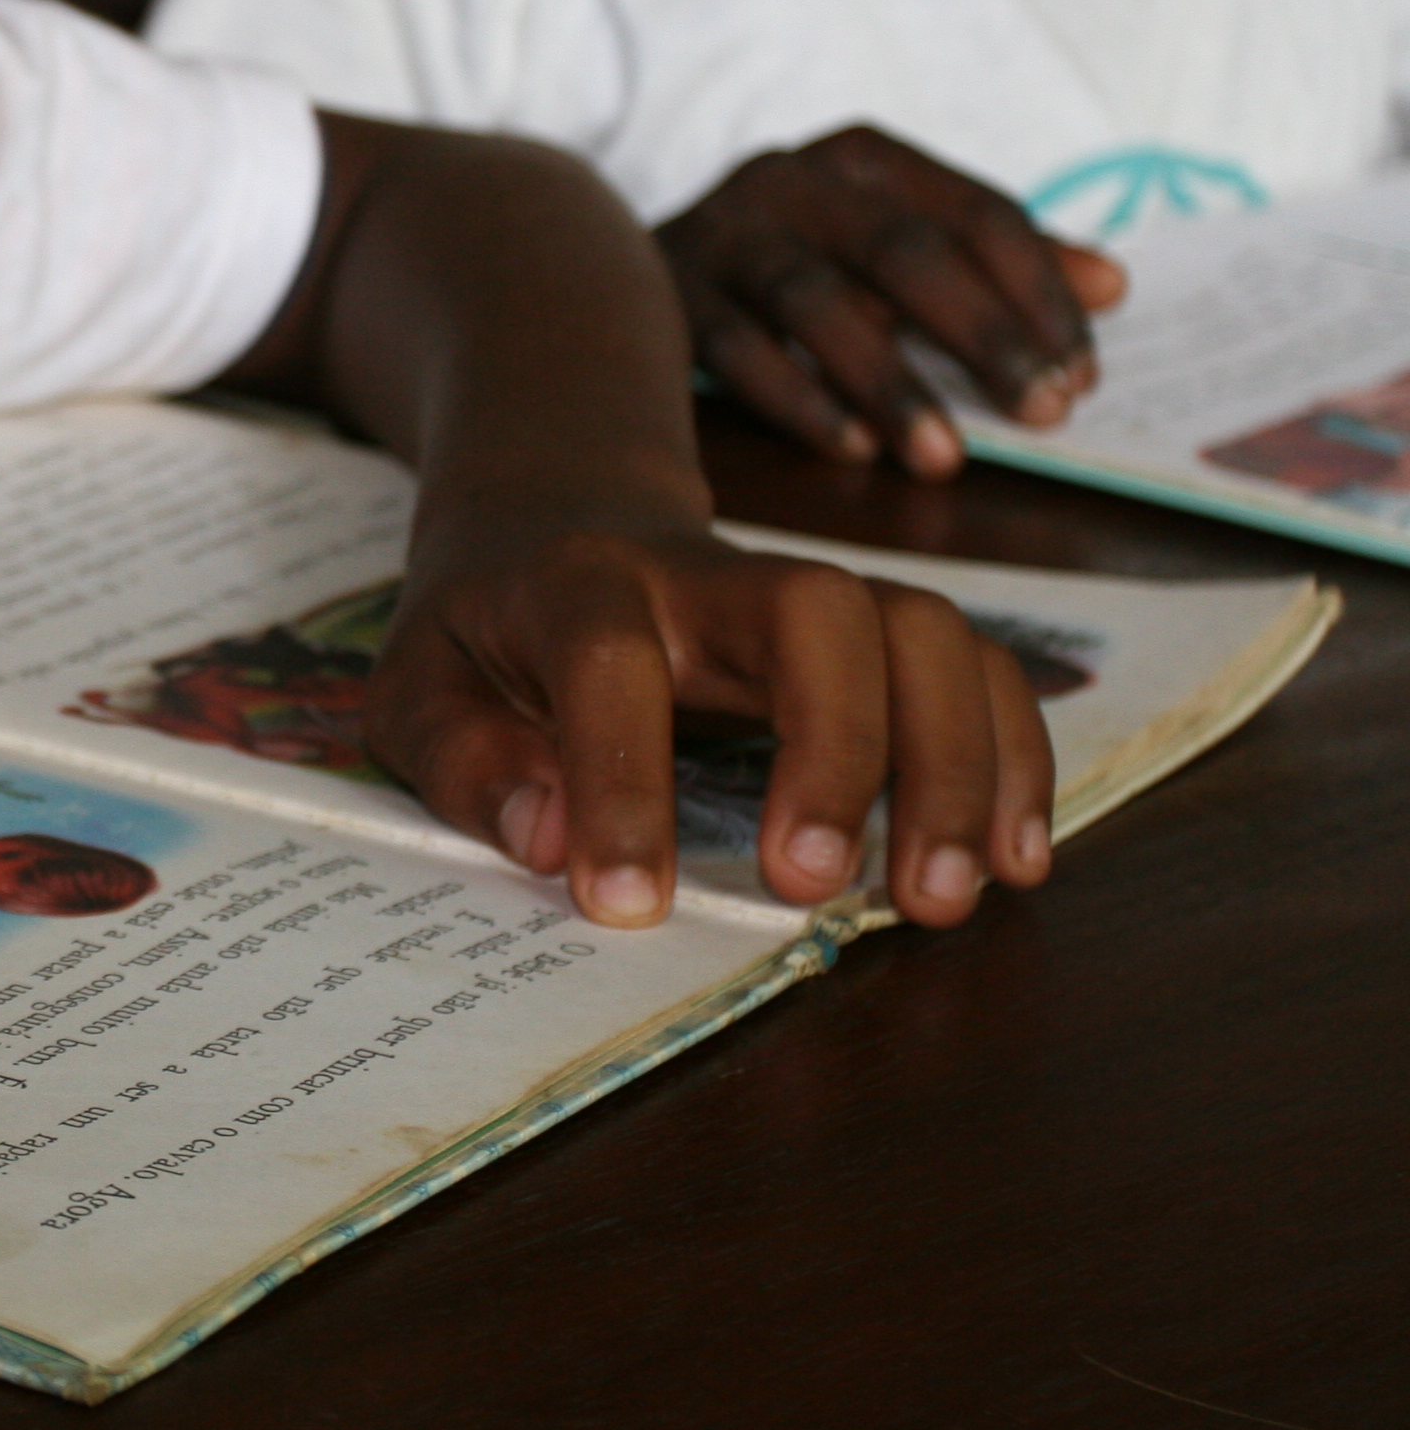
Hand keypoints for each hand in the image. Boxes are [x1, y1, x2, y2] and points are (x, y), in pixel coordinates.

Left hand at [358, 509, 1054, 929]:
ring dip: (955, 763)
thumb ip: (463, 761)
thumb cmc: (484, 636)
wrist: (553, 524)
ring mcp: (804, 593)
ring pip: (922, 629)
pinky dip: (1014, 756)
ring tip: (940, 899)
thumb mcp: (415, 691)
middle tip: (815, 888)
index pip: (608, 658)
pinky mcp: (874, 631)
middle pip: (815, 610)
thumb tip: (550, 839)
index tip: (628, 905)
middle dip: (837, 749)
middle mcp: (707, 575)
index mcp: (575, 584)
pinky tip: (1014, 861)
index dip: (620, 780)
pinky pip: (977, 665)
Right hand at [656, 125, 1127, 476]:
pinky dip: (801, 400)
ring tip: (946, 457)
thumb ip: (993, 264)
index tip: (1085, 374)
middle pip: (903, 250)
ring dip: (892, 384)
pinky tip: (852, 447)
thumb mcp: (891, 244)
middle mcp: (790, 179)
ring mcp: (721, 232)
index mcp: (863, 158)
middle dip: (983, 336)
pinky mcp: (667, 292)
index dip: (1038, 291)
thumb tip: (1111, 285)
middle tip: (1043, 413)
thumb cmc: (795, 265)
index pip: (976, 212)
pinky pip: (739, 350)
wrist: (618, 260)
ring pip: (818, 302)